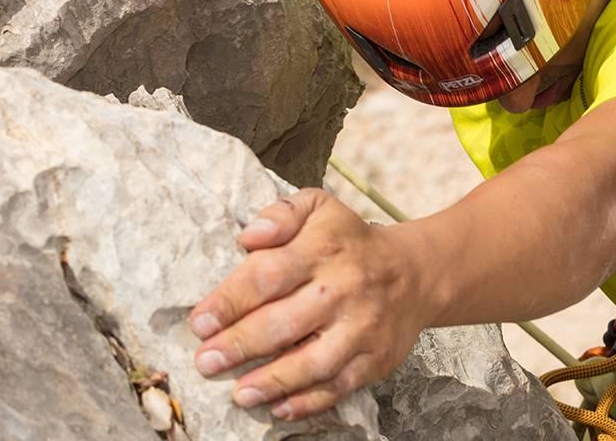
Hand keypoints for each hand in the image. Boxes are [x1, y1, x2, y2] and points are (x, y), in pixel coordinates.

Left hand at [187, 189, 430, 420]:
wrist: (415, 272)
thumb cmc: (350, 243)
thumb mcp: (319, 209)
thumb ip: (281, 214)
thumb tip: (248, 237)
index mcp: (324, 248)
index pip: (268, 275)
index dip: (230, 301)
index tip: (200, 322)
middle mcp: (345, 288)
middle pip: (284, 323)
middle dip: (239, 346)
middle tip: (206, 362)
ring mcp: (363, 327)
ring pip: (313, 362)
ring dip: (272, 381)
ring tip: (239, 393)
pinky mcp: (377, 357)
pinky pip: (340, 385)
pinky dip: (309, 401)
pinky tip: (280, 407)